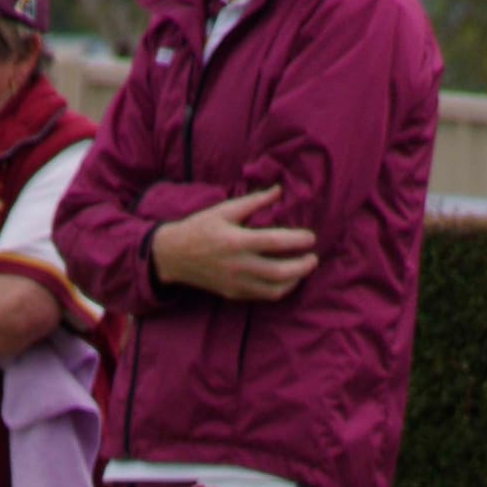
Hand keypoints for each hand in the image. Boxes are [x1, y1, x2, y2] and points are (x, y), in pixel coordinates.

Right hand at [151, 188, 318, 300]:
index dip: (297, 240)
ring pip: (274, 290)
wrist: (173, 256)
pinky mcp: (233, 293)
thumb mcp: (224, 210)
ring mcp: (236, 283)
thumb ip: (254, 202)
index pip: (275, 242)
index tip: (311, 237)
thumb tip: (278, 191)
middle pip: (280, 272)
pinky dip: (279, 289)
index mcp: (236, 241)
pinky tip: (286, 279)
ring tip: (303, 269)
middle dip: (302, 267)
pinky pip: (263, 296)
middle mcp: (238, 265)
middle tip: (313, 258)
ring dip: (294, 281)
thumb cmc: (200, 228)